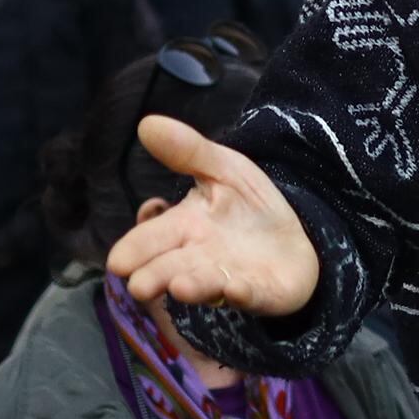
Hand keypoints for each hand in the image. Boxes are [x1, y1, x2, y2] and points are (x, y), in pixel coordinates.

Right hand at [104, 116, 319, 318]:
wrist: (298, 232)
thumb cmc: (248, 205)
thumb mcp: (223, 169)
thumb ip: (188, 151)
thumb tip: (146, 123)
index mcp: (183, 228)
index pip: (150, 240)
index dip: (134, 250)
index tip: (119, 261)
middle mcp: (199, 259)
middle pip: (170, 269)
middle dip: (154, 277)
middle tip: (138, 286)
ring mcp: (228, 279)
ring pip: (205, 285)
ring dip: (193, 287)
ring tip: (179, 288)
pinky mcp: (260, 293)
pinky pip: (250, 295)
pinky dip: (242, 293)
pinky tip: (235, 289)